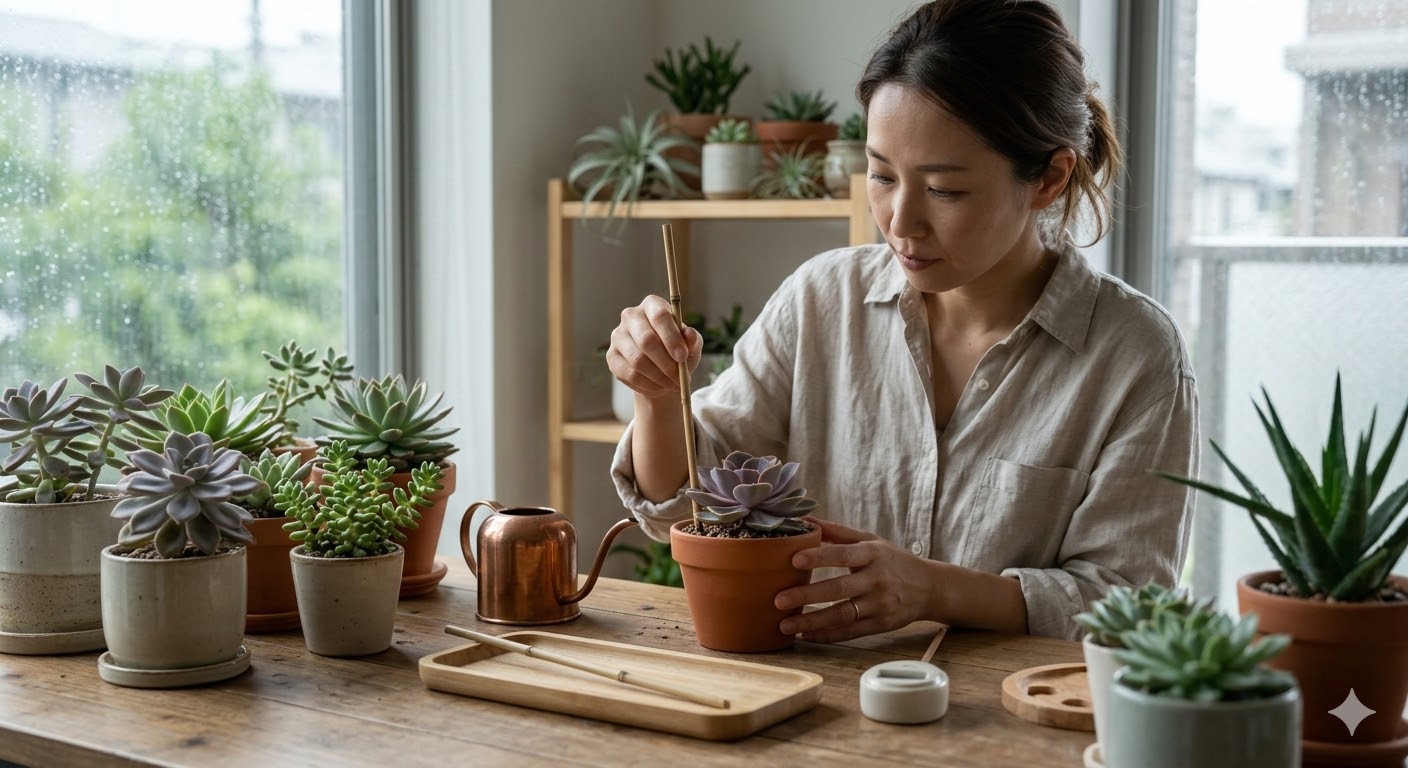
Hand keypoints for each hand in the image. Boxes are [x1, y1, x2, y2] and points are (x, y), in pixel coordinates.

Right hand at [605, 295, 702, 400]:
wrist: (661, 371)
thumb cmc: (677, 352)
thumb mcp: (691, 346)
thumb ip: (692, 340)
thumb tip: (689, 335)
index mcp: (652, 305)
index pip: (659, 315)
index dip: (671, 337)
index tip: (683, 357)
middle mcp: (631, 316)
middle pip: (646, 339)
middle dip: (666, 363)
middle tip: (679, 378)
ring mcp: (618, 335)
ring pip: (638, 360)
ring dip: (659, 377)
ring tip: (672, 384)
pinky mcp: (612, 356)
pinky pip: (629, 374)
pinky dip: (648, 384)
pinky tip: (659, 387)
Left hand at [775, 518, 934, 643]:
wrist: (929, 588)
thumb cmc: (893, 560)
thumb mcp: (871, 540)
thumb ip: (837, 532)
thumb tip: (804, 520)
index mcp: (873, 554)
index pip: (843, 555)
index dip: (819, 557)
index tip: (794, 559)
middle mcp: (876, 580)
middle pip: (839, 589)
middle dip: (807, 596)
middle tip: (779, 599)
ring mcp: (879, 605)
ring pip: (842, 615)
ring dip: (811, 622)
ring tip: (785, 624)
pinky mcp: (880, 625)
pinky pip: (850, 632)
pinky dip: (826, 635)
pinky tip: (805, 635)